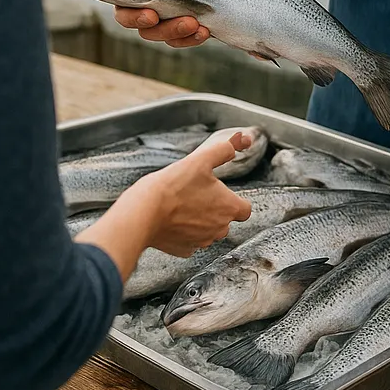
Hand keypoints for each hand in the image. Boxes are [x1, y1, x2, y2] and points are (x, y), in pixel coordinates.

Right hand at [113, 0, 211, 47]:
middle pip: (131, 19)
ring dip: (172, 32)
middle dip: (143, 24)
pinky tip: (205, 30)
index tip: (146, 10)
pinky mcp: (185, 15)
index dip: (124, 9)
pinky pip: (182, 36)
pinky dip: (191, 38)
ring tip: (194, 24)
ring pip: (157, 32)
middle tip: (158, 17)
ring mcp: (163, 6)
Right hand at [128, 132, 252, 257]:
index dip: (235, 200)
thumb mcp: (202, 159)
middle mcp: (219, 229)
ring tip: (183, 204)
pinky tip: (174, 219)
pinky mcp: (184, 250)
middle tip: (196, 194)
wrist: (144, 212)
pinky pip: (190, 240)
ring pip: (208, 231)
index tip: (222, 193)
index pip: (245, 209)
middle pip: (226, 220)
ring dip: (201, 220)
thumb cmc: (173, 186)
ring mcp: (201, 242)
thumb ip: (225, 150)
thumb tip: (243, 139)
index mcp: (229, 208)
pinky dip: (184, 231)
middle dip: (216, 209)